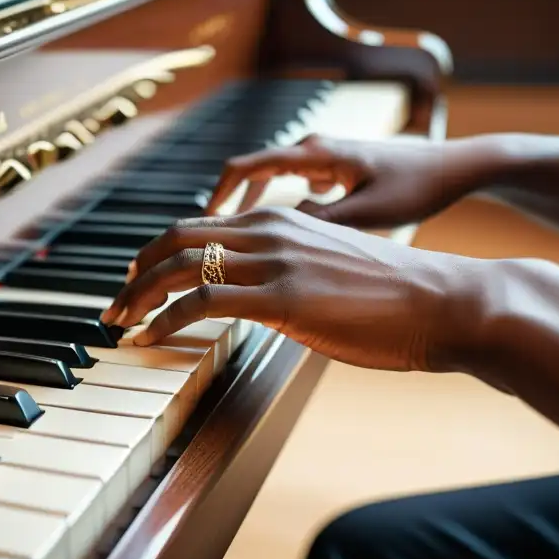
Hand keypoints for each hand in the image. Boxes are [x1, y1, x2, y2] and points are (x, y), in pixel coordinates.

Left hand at [100, 207, 482, 372]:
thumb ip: (287, 274)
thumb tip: (257, 302)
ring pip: (181, 266)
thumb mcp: (330, 270)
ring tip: (118, 322)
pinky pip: (203, 302)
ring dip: (138, 295)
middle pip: (177, 238)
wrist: (444, 302)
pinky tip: (148, 338)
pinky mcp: (285, 297)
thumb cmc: (395, 295)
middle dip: (135, 272)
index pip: (198, 226)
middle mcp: (270, 229)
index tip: (137, 282)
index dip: (158, 253)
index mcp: (280, 220)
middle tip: (114, 303)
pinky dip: (164, 319)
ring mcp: (277, 260)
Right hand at [203, 134, 491, 228]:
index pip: (246, 167)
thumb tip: (273, 238)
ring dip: (253, 212)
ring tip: (238, 248)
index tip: (201, 224)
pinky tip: (285, 242)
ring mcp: (325, 158)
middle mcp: (314, 150)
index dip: (218, 195)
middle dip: (228, 208)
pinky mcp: (336, 171)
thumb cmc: (417, 186)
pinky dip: (281, 211)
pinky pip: (294, 188)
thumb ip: (321, 223)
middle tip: (209, 244)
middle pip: (251, 174)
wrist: (455, 167)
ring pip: (273, 183)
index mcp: (315, 153)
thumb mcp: (369, 212)